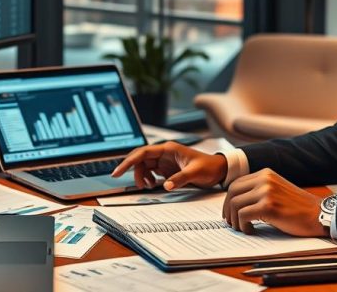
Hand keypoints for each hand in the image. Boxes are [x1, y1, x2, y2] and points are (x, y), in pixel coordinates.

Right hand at [111, 142, 227, 189]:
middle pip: (141, 160)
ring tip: (147, 186)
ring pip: (145, 167)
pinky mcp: (167, 168)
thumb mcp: (194, 172)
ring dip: (142, 176)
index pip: (143, 153)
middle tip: (126, 182)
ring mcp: (165, 161)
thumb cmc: (208, 166)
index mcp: (168, 149)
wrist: (218, 170)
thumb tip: (165, 185)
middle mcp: (164, 153)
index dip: (128, 161)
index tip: (118, 171)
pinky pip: (151, 172)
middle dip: (132, 170)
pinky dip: (148, 179)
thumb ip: (179, 178)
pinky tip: (153, 185)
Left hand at [221, 168, 325, 236]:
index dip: (229, 200)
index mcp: (265, 173)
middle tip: (231, 223)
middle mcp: (264, 179)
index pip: (236, 183)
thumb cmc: (298, 207)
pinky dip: (243, 226)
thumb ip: (259, 190)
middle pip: (232, 192)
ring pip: (235, 204)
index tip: (230, 212)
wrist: (318, 215)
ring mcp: (266, 192)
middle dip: (228, 210)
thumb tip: (237, 202)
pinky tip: (251, 230)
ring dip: (235, 220)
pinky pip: (243, 215)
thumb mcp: (277, 190)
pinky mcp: (268, 206)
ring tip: (242, 228)